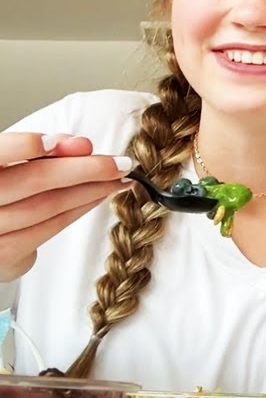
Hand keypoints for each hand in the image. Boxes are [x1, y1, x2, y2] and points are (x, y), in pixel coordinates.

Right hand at [0, 132, 131, 281]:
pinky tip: (98, 197)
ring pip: (47, 206)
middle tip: (121, 164)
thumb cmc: (5, 188)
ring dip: (91, 191)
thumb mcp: (16, 163)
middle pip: (34, 180)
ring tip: (118, 180)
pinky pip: (49, 230)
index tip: (54, 142)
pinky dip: (79, 210)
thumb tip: (82, 145)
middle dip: (86, 169)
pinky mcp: (3, 256)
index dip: (22, 146)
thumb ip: (44, 150)